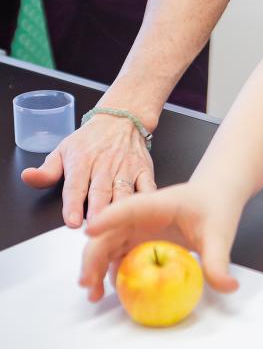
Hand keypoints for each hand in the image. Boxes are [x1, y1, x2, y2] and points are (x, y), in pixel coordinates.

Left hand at [21, 113, 154, 226]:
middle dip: (98, 211)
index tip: (72, 221)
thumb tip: (28, 177)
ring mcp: (126, 168)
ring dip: (120, 209)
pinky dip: (148, 200)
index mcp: (82, 160)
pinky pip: (148, 186)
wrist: (121, 119)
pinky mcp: (144, 170)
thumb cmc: (90, 140)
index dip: (73, 204)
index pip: (75, 185)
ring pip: (124, 191)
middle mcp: (104, 164)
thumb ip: (47, 171)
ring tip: (117, 227)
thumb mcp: (63, 150)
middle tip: (95, 229)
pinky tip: (145, 213)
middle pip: (100, 191)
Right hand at [79, 181, 240, 301]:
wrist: (215, 198)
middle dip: (92, 255)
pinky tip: (108, 290)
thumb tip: (229, 287)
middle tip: (88, 282)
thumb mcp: (220, 234)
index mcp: (157, 204)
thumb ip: (219, 261)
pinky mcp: (137, 240)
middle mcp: (139, 215)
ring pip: (106, 245)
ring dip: (95, 267)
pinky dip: (108, 271)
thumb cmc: (215, 208)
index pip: (129, 208)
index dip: (108, 217)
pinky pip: (117, 256)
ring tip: (94, 294)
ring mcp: (135, 228)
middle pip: (107, 231)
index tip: (90, 230)